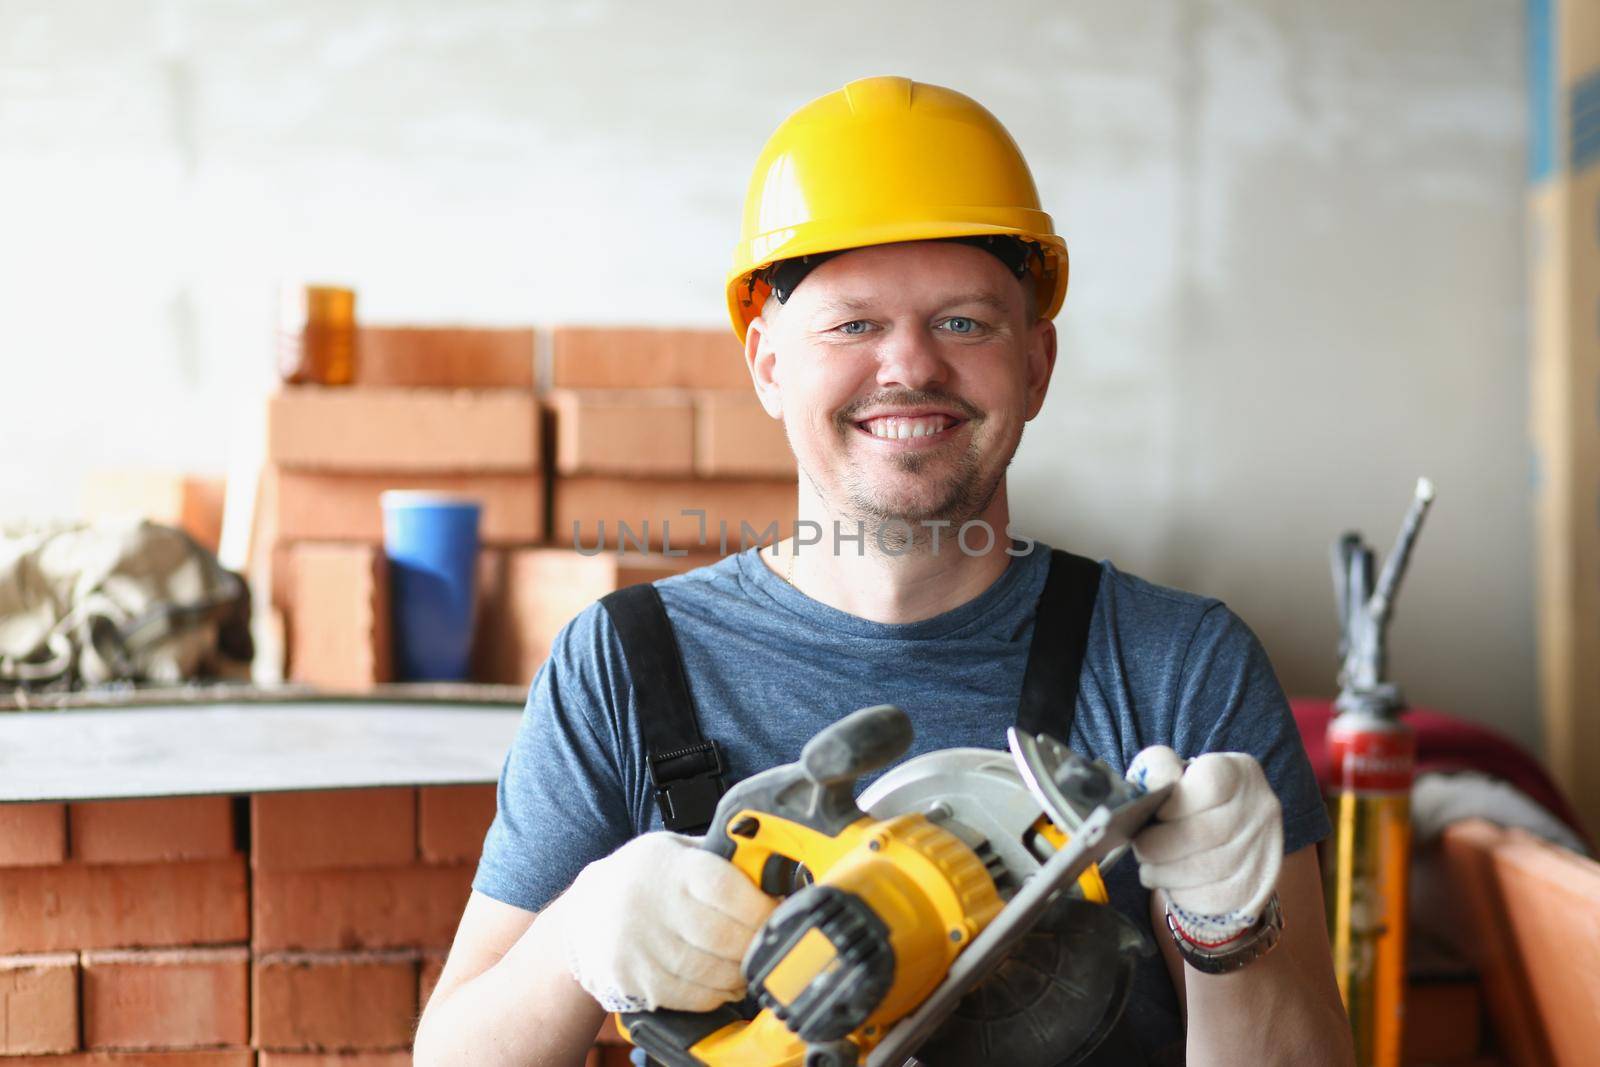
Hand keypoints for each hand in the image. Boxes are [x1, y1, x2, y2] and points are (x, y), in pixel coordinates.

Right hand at [556, 831, 776, 1012]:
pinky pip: (688, 995)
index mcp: (668, 866)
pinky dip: (715, 995)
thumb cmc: (643, 878)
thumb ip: (718, 858)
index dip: (759, 907)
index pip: (725, 888)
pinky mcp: (632, 978)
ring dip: (738, 974)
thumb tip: (772, 874)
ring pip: (708, 971)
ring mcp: (638, 945)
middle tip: (768, 944)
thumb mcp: (674, 849)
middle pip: (721, 936)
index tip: (775, 913)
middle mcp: (649, 903)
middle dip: (754, 944)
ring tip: (748, 966)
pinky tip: (725, 986)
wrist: (585, 914)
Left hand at [1126, 747, 1282, 943]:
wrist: (1226, 826)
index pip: (1210, 785)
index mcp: (1236, 772)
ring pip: (1210, 869)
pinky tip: (1173, 885)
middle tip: (1140, 850)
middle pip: (1206, 833)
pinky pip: (1219, 897)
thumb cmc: (1188, 796)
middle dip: (1160, 847)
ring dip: (1167, 874)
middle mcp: (1260, 807)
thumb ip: (1156, 768)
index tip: (1157, 814)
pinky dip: (1186, 895)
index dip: (1176, 804)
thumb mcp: (1171, 770)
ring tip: (1150, 870)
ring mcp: (1265, 847)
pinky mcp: (1261, 883)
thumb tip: (1152, 786)